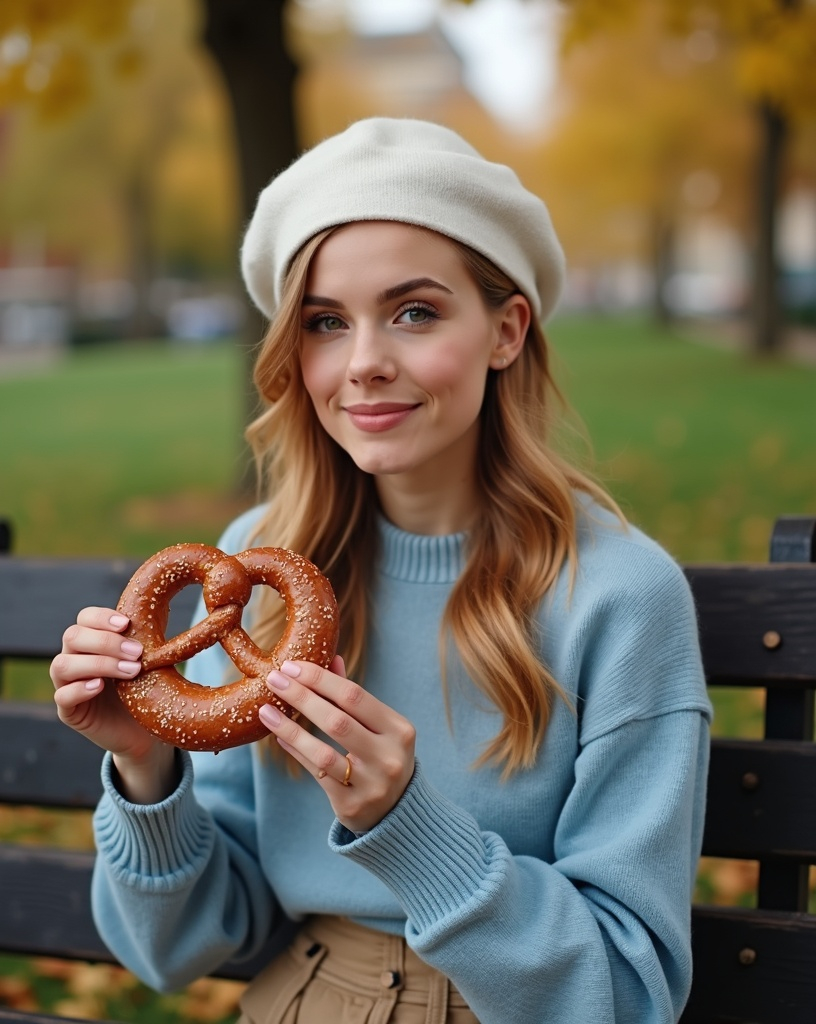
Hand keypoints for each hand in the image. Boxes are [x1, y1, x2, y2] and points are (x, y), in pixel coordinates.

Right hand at [51, 607, 176, 801]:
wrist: (145, 733)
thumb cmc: (148, 690)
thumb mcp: (149, 662)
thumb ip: (147, 637)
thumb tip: (164, 605)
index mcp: (93, 642)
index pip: (84, 618)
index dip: (101, 618)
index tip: (127, 624)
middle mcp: (76, 659)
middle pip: (72, 636)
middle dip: (106, 642)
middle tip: (138, 653)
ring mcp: (68, 685)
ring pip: (62, 664)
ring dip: (99, 663)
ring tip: (131, 671)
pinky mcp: (69, 711)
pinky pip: (61, 696)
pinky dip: (79, 688)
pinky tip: (99, 686)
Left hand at [259, 656, 415, 833]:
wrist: (397, 811)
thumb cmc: (382, 756)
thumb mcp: (378, 726)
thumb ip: (354, 697)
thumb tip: (331, 658)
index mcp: (400, 730)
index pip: (355, 696)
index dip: (321, 679)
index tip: (293, 667)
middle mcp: (389, 756)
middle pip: (338, 720)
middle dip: (302, 696)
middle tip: (274, 680)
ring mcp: (372, 784)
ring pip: (323, 752)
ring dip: (290, 728)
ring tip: (266, 710)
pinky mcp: (352, 805)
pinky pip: (317, 773)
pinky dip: (297, 751)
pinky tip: (279, 735)